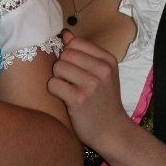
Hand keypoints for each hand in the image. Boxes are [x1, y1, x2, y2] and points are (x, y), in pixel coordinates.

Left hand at [47, 31, 129, 149]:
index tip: (74, 68)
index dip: (68, 54)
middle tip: (70, 81)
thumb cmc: (103, 101)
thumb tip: (65, 34)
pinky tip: (64, 98)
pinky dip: (54, 91)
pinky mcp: (79, 99)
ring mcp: (91, 84)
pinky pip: (53, 84)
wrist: (112, 132)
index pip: (76, 42)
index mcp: (108, 60)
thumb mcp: (102, 74)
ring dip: (57, 79)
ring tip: (67, 90)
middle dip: (62, 66)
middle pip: (65, 54)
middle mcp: (102, 70)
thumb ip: (84, 53)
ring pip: (58, 67)